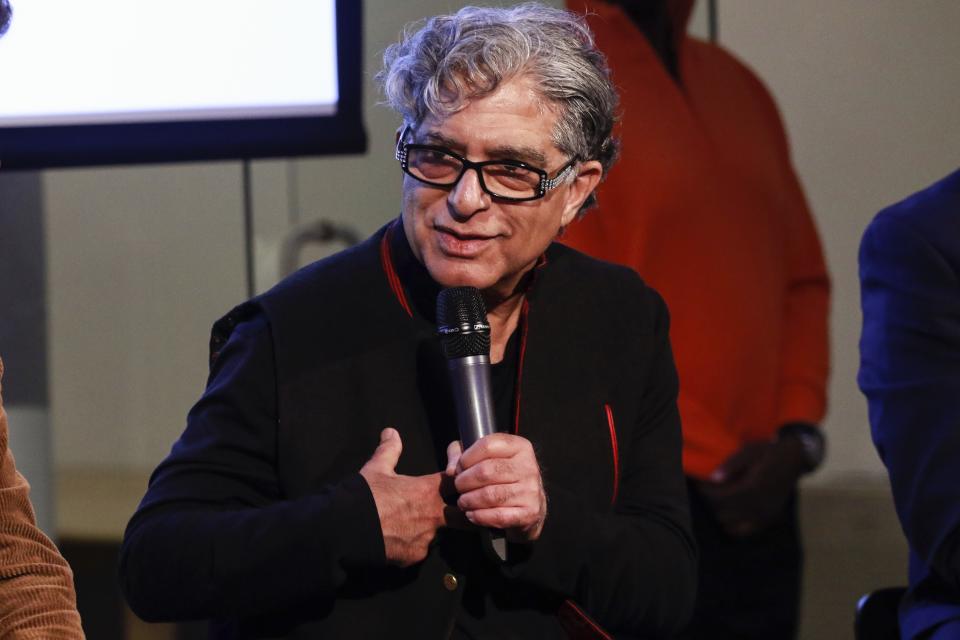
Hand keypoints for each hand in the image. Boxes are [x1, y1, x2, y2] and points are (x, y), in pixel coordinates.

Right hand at [359, 428, 461, 566]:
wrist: (347, 529)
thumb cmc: (365, 496)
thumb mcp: (376, 468)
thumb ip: (389, 450)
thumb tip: (391, 432)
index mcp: (427, 491)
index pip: (455, 481)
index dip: (459, 476)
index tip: (459, 476)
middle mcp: (433, 516)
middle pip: (463, 517)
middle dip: (465, 514)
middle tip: (461, 512)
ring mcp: (425, 539)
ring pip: (434, 533)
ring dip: (427, 528)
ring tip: (408, 524)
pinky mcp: (414, 557)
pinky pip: (417, 549)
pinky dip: (410, 544)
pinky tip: (396, 539)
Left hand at [447, 433, 546, 542]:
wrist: (531, 506)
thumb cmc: (503, 478)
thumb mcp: (484, 457)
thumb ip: (461, 453)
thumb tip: (452, 469)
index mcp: (519, 446)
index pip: (487, 445)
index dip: (466, 458)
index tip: (459, 468)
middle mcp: (529, 466)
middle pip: (486, 471)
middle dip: (464, 481)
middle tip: (458, 487)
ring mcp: (531, 490)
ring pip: (490, 495)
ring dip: (469, 500)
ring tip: (463, 502)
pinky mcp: (531, 512)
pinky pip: (499, 516)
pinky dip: (480, 516)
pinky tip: (472, 514)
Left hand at [697, 436, 806, 536]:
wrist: (793, 458)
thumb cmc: (767, 452)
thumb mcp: (748, 451)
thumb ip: (731, 465)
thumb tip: (713, 479)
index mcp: (754, 487)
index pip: (722, 498)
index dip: (707, 492)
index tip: (700, 485)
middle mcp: (761, 505)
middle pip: (724, 513)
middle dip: (712, 503)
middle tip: (707, 490)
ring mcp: (766, 514)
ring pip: (733, 525)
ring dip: (722, 514)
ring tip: (718, 500)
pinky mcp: (769, 519)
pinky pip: (746, 531)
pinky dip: (734, 526)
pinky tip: (729, 514)